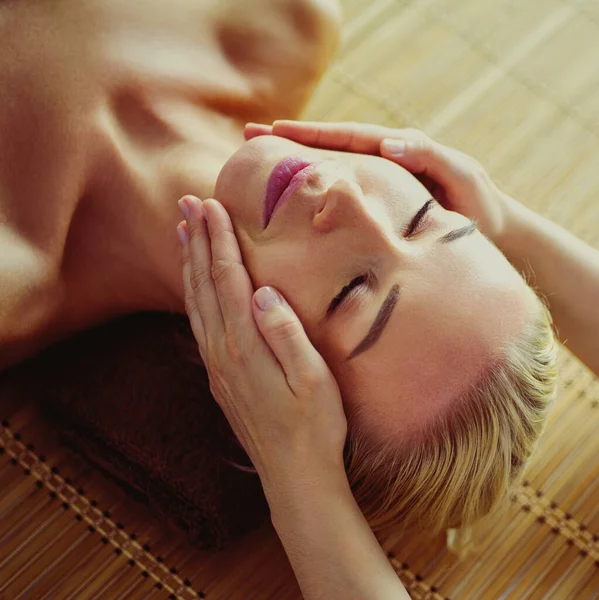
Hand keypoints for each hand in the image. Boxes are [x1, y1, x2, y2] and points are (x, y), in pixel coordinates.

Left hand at [177, 196, 346, 496]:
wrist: (294, 475)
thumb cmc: (313, 426)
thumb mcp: (312, 379)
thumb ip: (286, 333)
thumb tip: (262, 293)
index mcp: (246, 345)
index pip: (229, 280)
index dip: (220, 240)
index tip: (211, 205)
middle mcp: (223, 351)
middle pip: (205, 284)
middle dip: (197, 240)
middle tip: (187, 203)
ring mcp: (217, 365)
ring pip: (196, 303)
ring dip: (190, 264)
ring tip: (184, 233)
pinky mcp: (219, 377)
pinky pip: (198, 323)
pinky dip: (192, 295)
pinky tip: (194, 285)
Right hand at [245, 120, 515, 244]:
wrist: (494, 233)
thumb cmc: (480, 208)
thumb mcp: (463, 180)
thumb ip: (431, 158)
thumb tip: (390, 144)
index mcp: (400, 151)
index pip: (347, 137)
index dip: (310, 134)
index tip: (274, 130)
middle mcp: (386, 161)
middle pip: (331, 146)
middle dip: (291, 140)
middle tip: (251, 135)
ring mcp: (382, 182)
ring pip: (333, 168)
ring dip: (298, 162)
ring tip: (262, 160)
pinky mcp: (383, 202)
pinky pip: (344, 191)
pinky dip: (318, 188)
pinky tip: (296, 197)